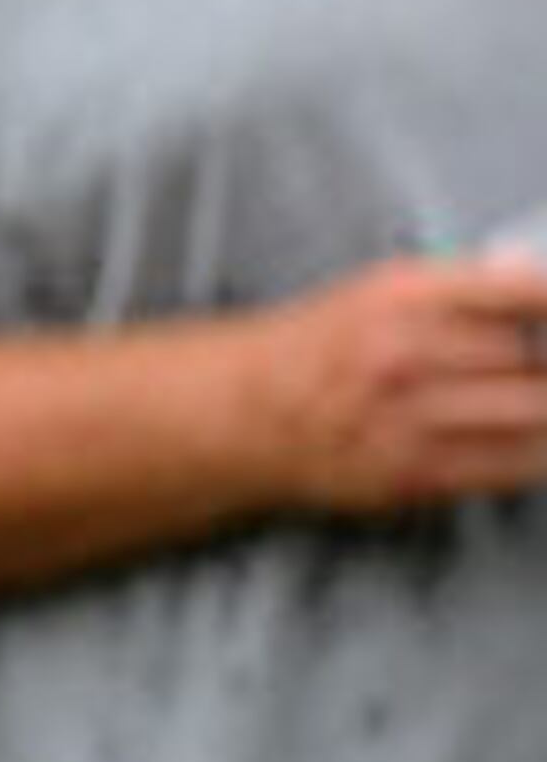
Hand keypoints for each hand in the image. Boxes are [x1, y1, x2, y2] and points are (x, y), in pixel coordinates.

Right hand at [249, 251, 546, 514]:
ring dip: (546, 407)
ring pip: (536, 415)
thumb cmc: (322, 348)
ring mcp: (408, 420)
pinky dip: (538, 451)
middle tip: (543, 364)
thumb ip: (464, 286)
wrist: (245, 415)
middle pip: (538, 358)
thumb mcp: (381, 290)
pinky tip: (530, 437)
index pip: (524, 292)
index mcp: (400, 296)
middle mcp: (403, 355)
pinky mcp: (416, 475)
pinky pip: (514, 466)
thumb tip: (544, 290)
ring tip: (534, 397)